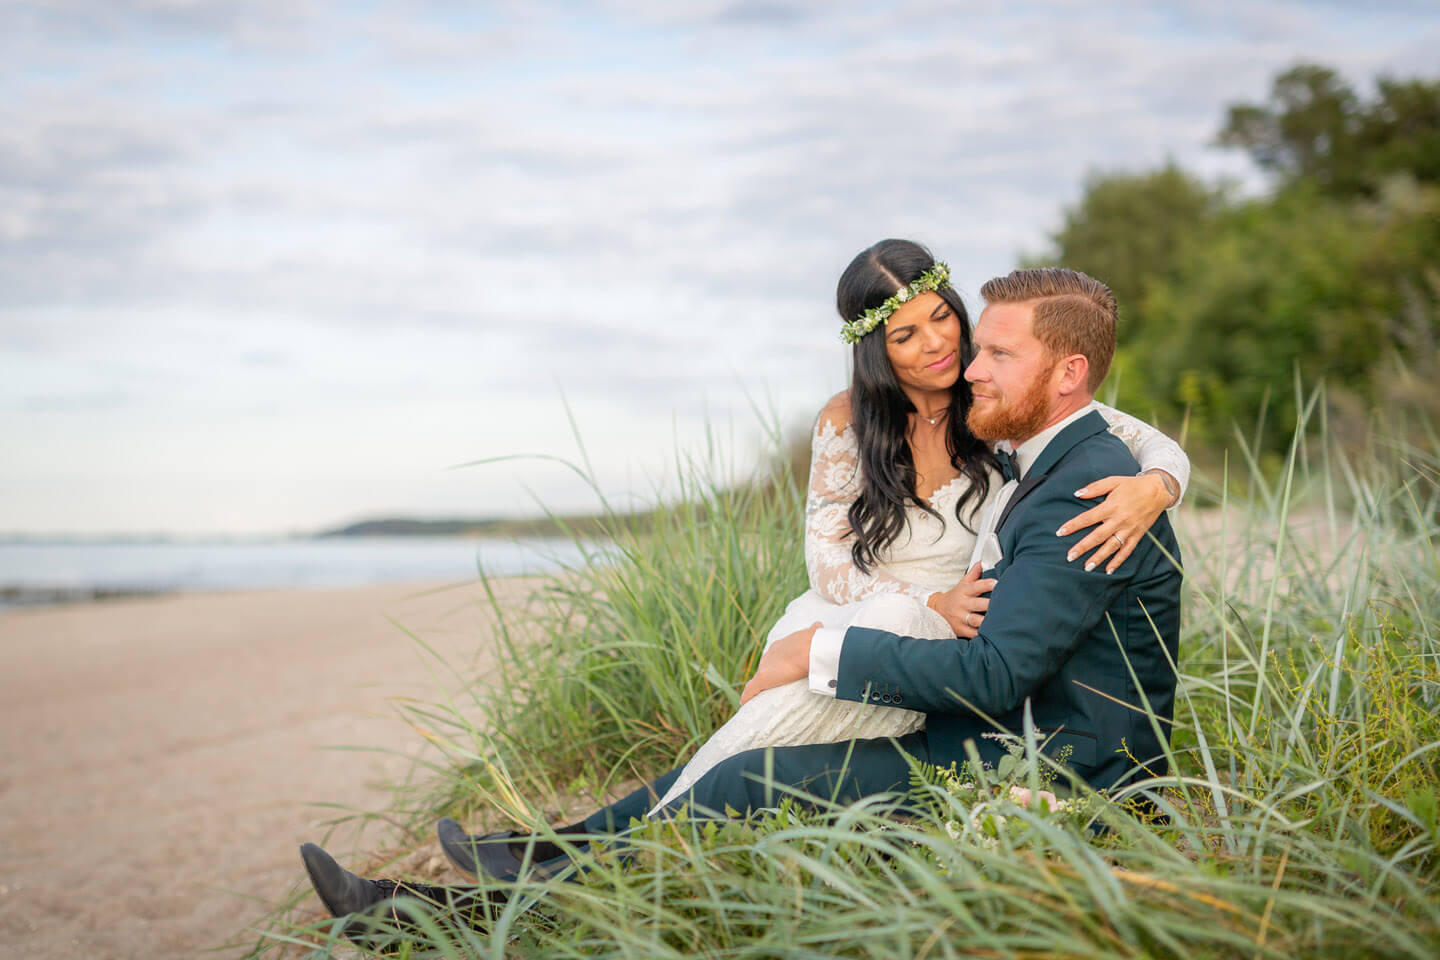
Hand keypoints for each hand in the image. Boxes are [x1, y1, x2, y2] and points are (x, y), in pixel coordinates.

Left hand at [740, 622, 819, 704]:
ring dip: (758, 684)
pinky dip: (747, 696)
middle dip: (768, 672)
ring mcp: (765, 666)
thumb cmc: (812, 643)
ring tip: (760, 693)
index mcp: (780, 645)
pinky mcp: (761, 679)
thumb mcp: (812, 635)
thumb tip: (818, 625)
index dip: (777, 662)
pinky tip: (743, 702)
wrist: (808, 649)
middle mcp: (770, 653)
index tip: (780, 667)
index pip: (776, 655)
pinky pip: (751, 690)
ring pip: (758, 676)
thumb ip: (813, 632)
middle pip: (766, 664)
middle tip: (772, 681)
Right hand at [926, 563, 996, 637]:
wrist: (937, 610)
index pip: (976, 586)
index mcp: (964, 592)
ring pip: (976, 620)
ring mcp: (961, 618)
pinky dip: (982, 634)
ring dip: (987, 621)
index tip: (996, 583)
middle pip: (977, 604)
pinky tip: (992, 633)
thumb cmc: (955, 596)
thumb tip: (983, 562)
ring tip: (1000, 621)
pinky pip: (973, 633)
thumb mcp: (963, 583)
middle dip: (989, 604)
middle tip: (1004, 604)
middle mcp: (962, 605)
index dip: (986, 585)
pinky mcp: (961, 630)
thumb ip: (974, 573)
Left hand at [1056, 472, 1172, 573]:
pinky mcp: (1137, 535)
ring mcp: (1129, 529)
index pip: (1087, 518)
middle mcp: (1119, 520)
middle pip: (1098, 536)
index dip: (1073, 525)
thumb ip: (1095, 488)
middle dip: (1083, 547)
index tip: (1060, 532)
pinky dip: (1118, 561)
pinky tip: (1108, 570)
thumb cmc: (1133, 485)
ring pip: (1111, 547)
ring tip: (1087, 567)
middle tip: (1069, 557)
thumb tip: (1077, 493)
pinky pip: (1127, 550)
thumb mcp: (1113, 481)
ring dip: (1099, 558)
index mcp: (1111, 506)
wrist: (1158, 491)